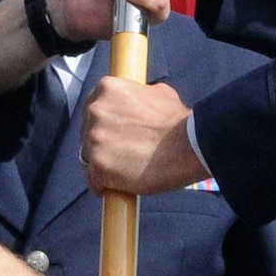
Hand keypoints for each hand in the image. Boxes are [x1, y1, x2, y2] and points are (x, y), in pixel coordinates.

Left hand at [81, 76, 207, 194]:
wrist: (188, 145)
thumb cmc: (177, 122)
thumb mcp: (159, 93)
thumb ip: (139, 96)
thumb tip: (139, 101)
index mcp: (107, 88)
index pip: (93, 107)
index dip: (105, 123)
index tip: (114, 132)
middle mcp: (95, 110)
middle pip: (87, 132)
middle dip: (102, 143)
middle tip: (123, 152)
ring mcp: (94, 138)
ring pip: (88, 156)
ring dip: (103, 164)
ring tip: (124, 171)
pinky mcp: (98, 165)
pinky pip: (93, 180)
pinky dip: (104, 185)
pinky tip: (118, 187)